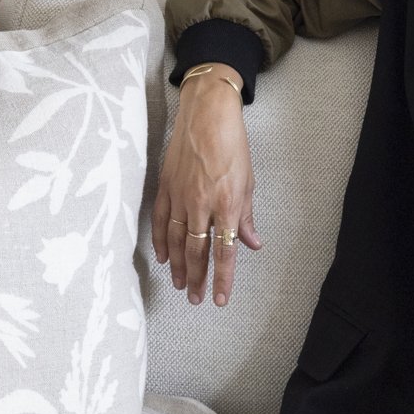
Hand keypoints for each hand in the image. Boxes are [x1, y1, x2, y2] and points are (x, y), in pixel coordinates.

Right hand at [151, 71, 261, 306]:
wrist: (207, 114)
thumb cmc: (232, 145)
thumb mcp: (248, 181)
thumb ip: (246, 217)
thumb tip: (252, 243)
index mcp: (228, 203)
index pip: (225, 250)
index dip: (222, 278)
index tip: (220, 299)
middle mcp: (202, 204)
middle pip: (198, 252)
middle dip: (197, 279)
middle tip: (195, 299)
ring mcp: (181, 196)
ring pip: (178, 241)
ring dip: (179, 266)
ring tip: (180, 285)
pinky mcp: (165, 187)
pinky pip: (161, 221)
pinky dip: (162, 241)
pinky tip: (164, 257)